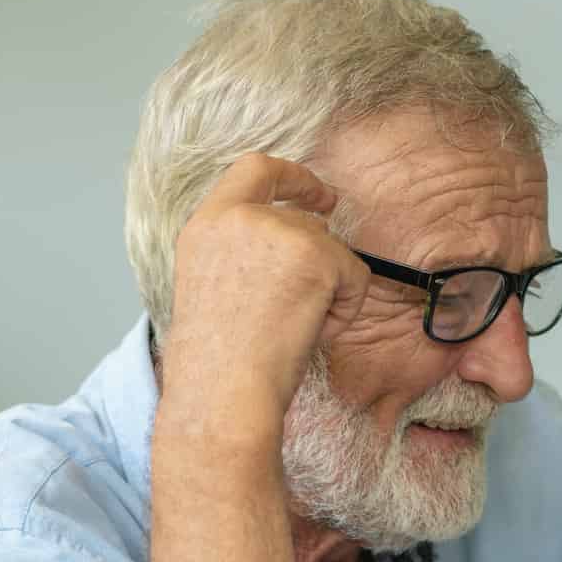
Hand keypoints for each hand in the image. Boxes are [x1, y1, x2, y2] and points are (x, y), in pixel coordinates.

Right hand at [162, 152, 369, 425]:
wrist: (223, 391)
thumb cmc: (219, 362)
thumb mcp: (213, 288)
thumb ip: (244, 252)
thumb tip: (302, 243)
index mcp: (206, 224)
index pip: (254, 169)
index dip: (293, 176)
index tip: (319, 196)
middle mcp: (238, 216)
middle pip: (305, 222)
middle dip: (319, 265)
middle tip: (310, 309)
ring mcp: (277, 230)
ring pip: (332, 250)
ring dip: (328, 293)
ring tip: (294, 330)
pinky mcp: (315, 254)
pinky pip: (355, 274)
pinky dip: (346, 309)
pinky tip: (314, 332)